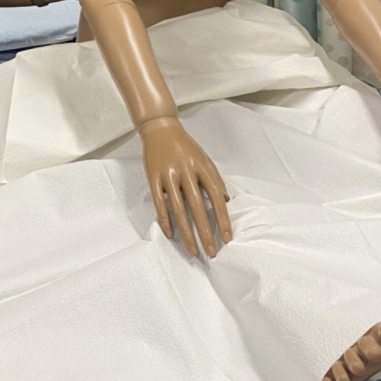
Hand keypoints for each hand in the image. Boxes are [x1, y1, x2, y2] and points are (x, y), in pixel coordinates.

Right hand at [140, 117, 231, 257]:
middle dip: (206, 232)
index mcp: (201, 166)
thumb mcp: (204, 158)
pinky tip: (171, 234)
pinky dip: (165, 219)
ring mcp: (168, 174)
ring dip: (186, 232)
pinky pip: (159, 202)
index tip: (227, 237)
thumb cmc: (184, 145)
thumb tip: (226, 200)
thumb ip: (215, 178)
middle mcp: (185, 170)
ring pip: (178, 208)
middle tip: (212, 252)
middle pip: (197, 206)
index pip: (215, 196)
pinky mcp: (153, 177)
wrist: (160, 128)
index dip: (222, 218)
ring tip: (193, 250)